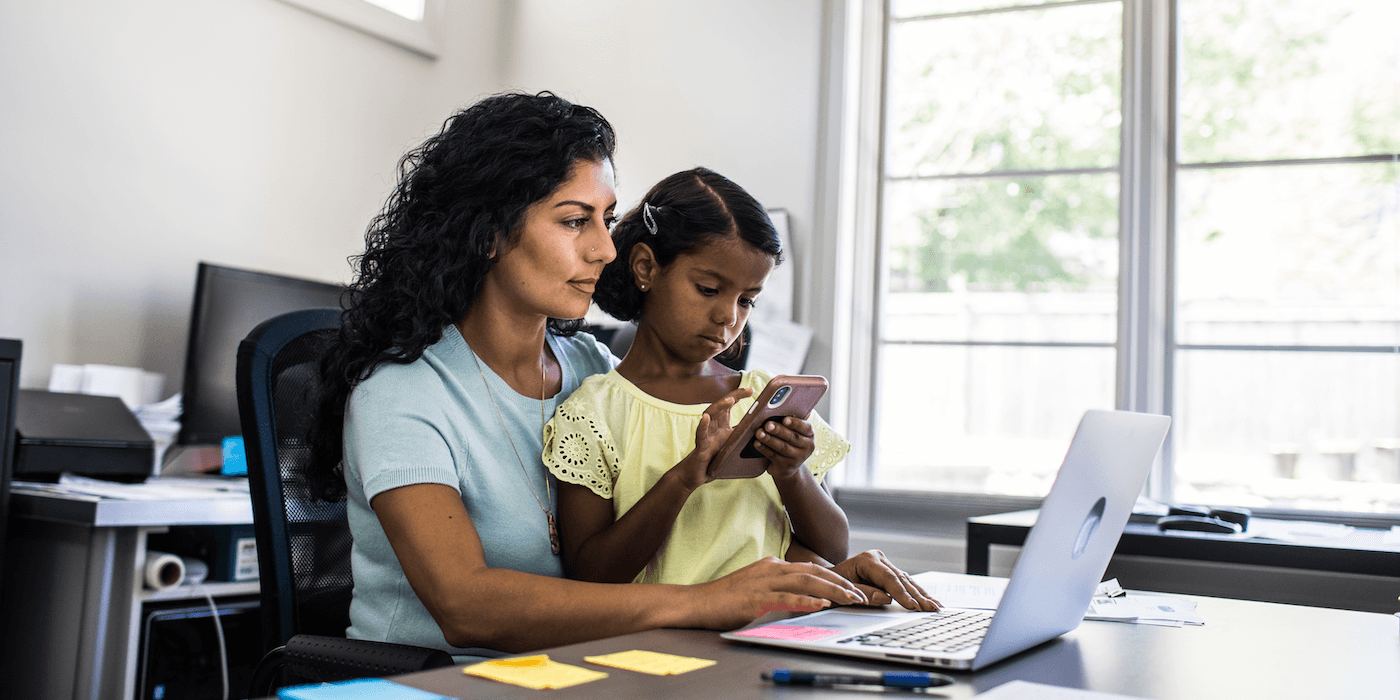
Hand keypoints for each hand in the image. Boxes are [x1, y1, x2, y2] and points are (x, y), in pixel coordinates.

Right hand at [672, 387, 751, 490]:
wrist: (698, 475)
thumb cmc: (714, 460)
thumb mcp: (732, 445)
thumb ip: (742, 435)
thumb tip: (761, 428)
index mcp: (721, 426)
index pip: (729, 407)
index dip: (739, 396)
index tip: (751, 390)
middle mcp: (713, 427)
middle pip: (721, 406)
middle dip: (734, 396)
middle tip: (747, 390)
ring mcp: (706, 435)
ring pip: (710, 415)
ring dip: (720, 406)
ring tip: (730, 400)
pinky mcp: (701, 447)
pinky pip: (701, 434)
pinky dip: (702, 425)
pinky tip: (705, 418)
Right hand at [687, 557, 868, 629]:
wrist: (696, 602)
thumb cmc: (725, 599)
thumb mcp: (757, 587)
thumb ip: (778, 587)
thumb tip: (801, 595)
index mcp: (773, 566)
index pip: (811, 569)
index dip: (836, 578)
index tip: (854, 589)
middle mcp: (771, 570)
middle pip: (814, 572)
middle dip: (842, 583)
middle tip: (863, 594)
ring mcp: (763, 583)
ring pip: (806, 582)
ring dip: (832, 590)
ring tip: (852, 599)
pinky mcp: (756, 599)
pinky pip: (786, 598)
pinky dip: (806, 600)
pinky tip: (821, 604)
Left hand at [754, 416, 816, 479]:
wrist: (788, 466)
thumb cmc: (789, 442)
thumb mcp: (793, 432)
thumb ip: (788, 423)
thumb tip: (775, 409)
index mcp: (809, 434)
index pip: (806, 427)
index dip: (795, 423)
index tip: (785, 419)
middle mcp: (806, 447)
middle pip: (792, 437)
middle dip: (778, 430)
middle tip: (767, 425)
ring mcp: (797, 458)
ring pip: (782, 447)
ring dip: (769, 439)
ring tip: (759, 433)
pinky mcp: (786, 466)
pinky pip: (773, 455)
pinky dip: (764, 448)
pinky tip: (757, 443)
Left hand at [830, 550, 941, 611]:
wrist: (827, 577)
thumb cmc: (832, 585)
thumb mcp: (843, 591)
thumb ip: (864, 594)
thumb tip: (886, 598)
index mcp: (867, 560)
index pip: (889, 578)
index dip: (902, 594)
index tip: (913, 607)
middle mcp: (879, 559)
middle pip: (902, 579)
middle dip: (918, 596)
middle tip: (932, 609)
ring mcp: (885, 564)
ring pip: (907, 581)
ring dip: (922, 595)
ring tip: (937, 607)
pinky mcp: (889, 572)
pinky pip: (906, 583)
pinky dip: (918, 593)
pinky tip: (930, 601)